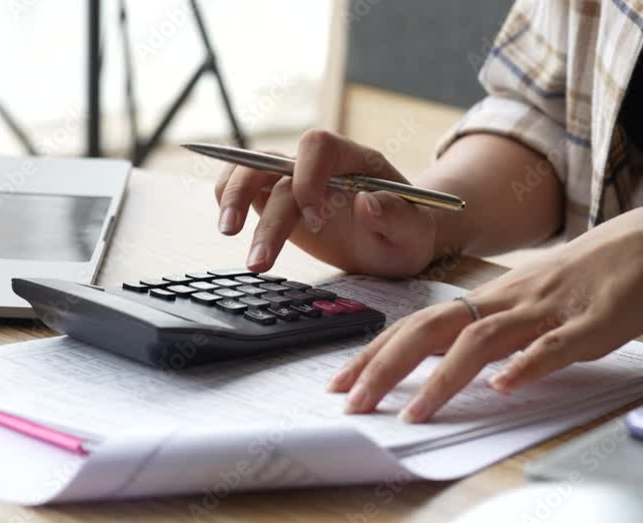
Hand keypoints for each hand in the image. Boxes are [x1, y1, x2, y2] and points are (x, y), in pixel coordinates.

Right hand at [214, 129, 435, 276]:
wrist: (391, 240)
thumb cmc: (404, 232)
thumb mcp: (414, 231)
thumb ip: (398, 216)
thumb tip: (367, 202)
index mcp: (354, 160)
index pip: (319, 148)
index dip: (309, 179)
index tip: (315, 221)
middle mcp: (318, 164)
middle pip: (275, 163)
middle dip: (262, 205)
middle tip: (259, 254)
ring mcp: (292, 179)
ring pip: (249, 168)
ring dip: (233, 198)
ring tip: (228, 234)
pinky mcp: (274, 198)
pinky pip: (242, 185)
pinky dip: (227, 198)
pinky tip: (230, 226)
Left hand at [328, 203, 642, 422]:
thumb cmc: (585, 280)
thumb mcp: (525, 304)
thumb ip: (488, 331)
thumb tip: (444, 361)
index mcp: (487, 300)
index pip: (417, 326)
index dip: (376, 353)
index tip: (342, 382)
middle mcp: (505, 302)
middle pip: (431, 329)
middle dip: (385, 366)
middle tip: (351, 402)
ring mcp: (544, 312)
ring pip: (481, 340)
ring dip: (442, 378)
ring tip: (413, 413)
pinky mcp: (588, 323)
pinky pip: (553, 345)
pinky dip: (526, 365)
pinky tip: (504, 387)